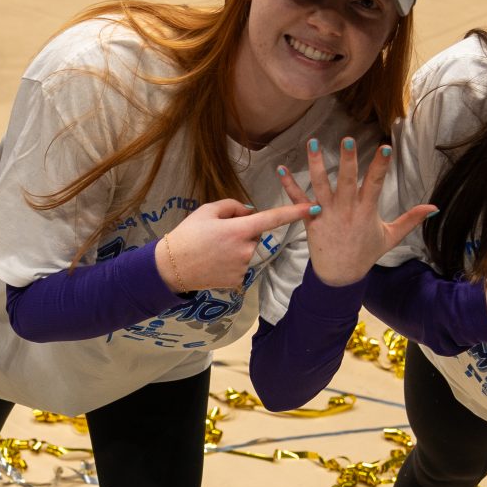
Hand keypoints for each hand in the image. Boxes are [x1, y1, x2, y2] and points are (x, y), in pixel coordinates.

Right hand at [150, 196, 312, 291]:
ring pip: (248, 250)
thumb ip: (233, 206)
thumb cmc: (188, 234)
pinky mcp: (239, 280)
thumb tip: (251, 212)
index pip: (273, 218)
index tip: (314, 208)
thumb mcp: (207, 211)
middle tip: (216, 235)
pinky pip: (242, 265)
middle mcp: (245, 249)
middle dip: (242, 232)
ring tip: (212, 249)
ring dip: (236, 248)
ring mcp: (243, 266)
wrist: (172, 267)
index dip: (295, 212)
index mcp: (239, 229)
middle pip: (255, 234)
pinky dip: (231, 262)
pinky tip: (214, 262)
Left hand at [278, 136, 435, 287]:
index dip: (381, 166)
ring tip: (312, 143)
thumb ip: (411, 219)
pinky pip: (298, 202)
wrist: (339, 277)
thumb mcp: (391, 237)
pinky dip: (289, 186)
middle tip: (347, 140)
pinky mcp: (311, 221)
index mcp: (366, 211)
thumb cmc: (366, 254)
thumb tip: (434, 207)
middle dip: (348, 161)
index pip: (376, 184)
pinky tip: (281, 169)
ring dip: (316, 164)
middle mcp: (346, 210)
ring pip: (321, 186)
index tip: (385, 147)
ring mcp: (327, 215)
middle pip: (347, 182)